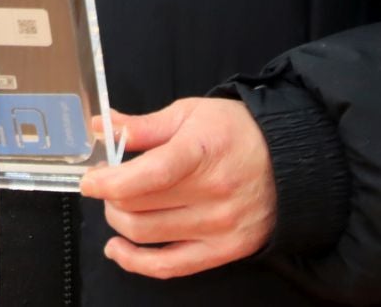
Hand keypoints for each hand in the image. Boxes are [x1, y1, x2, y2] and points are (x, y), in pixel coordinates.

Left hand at [79, 97, 276, 278]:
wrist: (290, 160)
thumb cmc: (237, 132)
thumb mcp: (190, 114)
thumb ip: (143, 126)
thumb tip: (101, 127)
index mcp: (201, 152)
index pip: (147, 176)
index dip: (109, 181)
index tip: (90, 180)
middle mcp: (212, 193)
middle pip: (138, 206)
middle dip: (110, 197)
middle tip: (108, 184)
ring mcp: (219, 226)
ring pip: (146, 235)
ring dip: (119, 223)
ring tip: (118, 207)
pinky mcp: (224, 251)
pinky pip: (169, 267)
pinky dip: (136, 262)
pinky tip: (119, 249)